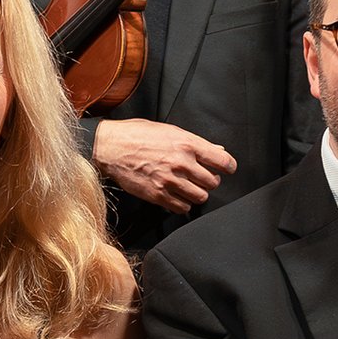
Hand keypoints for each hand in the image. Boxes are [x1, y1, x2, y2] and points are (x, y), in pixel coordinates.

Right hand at [92, 119, 236, 211]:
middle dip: (210, 180)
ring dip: (197, 193)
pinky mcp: (158, 195)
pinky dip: (183, 204)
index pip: (223, 161)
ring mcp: (170, 181)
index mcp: (187, 144)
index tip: (226, 169)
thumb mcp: (169, 131)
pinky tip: (177, 195)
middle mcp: (181, 163)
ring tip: (189, 187)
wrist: (110, 147)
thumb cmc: (136, 135)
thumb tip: (216, 149)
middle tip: (201, 177)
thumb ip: (194, 142)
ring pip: (200, 197)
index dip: (228, 166)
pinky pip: (182, 207)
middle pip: (213, 182)